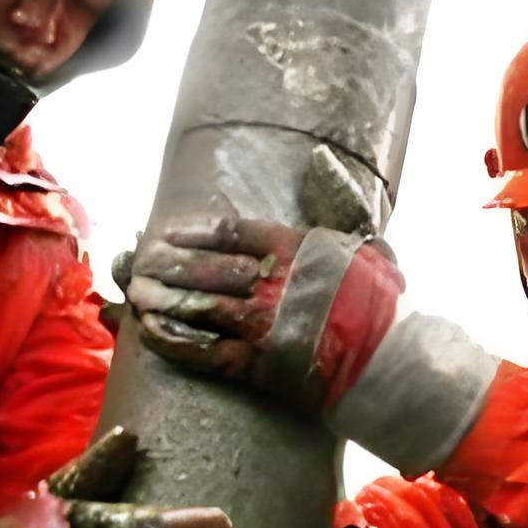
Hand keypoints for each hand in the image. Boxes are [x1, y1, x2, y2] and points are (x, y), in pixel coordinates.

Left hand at [115, 217, 401, 412]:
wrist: (389, 361)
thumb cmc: (381, 304)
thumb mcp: (364, 245)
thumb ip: (338, 205)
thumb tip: (326, 161)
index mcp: (295, 249)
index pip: (234, 233)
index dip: (196, 232)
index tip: (170, 232)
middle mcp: (271, 284)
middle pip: (206, 269)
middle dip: (169, 265)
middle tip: (141, 263)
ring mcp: (260, 325)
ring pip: (197, 308)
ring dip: (162, 301)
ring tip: (137, 295)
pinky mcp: (255, 366)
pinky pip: (202, 352)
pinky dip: (172, 342)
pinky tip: (150, 332)